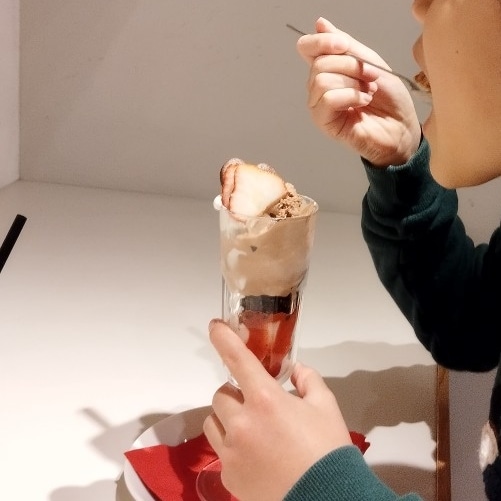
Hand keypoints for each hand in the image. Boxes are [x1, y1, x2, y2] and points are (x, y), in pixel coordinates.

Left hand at [203, 319, 351, 500]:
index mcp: (266, 400)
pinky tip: (256, 457)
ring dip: (228, 419)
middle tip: (256, 403)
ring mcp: (231, 452)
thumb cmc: (327, 450)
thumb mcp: (326, 407)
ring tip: (252, 430)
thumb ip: (309, 380)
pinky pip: (222, 452)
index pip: (238, 360)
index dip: (224, 339)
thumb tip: (296, 371)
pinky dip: (233, 448)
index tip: (214, 326)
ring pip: (213, 422)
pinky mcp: (229, 477)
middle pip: (221, 394)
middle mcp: (242, 423)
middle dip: (236, 393)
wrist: (326, 500)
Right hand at [297, 17, 420, 166]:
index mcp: (328, 70)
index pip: (307, 48)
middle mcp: (319, 88)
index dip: (321, 42)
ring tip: (369, 91)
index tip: (343, 45)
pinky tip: (363, 102)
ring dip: (353, 83)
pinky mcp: (325, 123)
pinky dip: (350, 96)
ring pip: (322, 81)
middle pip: (319, 64)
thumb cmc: (389, 99)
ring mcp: (320, 106)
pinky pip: (327, 99)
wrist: (402, 127)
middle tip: (370, 77)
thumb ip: (346, 45)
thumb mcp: (370, 61)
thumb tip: (320, 24)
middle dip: (351, 66)